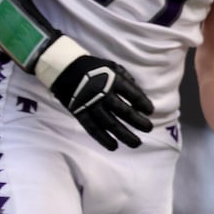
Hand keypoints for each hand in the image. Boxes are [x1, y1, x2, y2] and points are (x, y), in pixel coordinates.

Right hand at [38, 37, 153, 149]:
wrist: (63, 67)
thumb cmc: (93, 68)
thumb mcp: (112, 66)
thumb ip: (126, 79)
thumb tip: (140, 94)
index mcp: (113, 80)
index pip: (133, 94)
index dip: (143, 104)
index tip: (150, 111)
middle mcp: (103, 93)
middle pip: (124, 111)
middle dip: (138, 122)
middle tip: (149, 129)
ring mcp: (90, 104)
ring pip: (110, 124)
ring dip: (125, 135)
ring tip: (136, 143)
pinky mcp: (80, 113)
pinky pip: (93, 129)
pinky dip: (103, 139)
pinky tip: (114, 146)